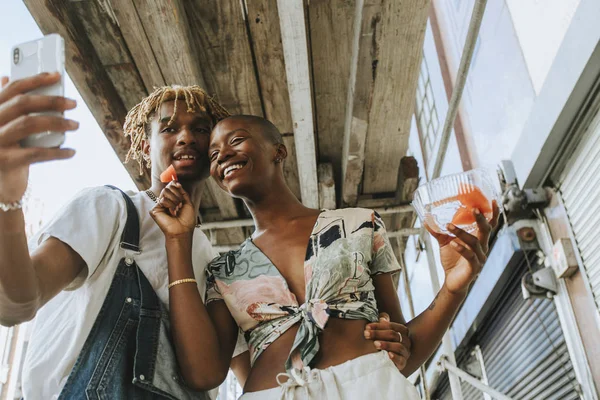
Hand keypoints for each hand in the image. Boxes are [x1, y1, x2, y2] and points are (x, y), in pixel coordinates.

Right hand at [0, 73, 77, 202]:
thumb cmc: (5, 150)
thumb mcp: (2, 125)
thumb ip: (5, 105)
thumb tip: (8, 78)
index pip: (12, 88)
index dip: (35, 80)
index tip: (56, 76)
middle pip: (22, 104)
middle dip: (51, 101)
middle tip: (73, 104)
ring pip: (29, 124)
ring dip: (57, 123)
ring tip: (75, 125)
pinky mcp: (5, 161)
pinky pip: (36, 153)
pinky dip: (57, 152)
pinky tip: (70, 151)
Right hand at [149, 182, 195, 238]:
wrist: (183, 230)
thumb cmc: (186, 220)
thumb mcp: (188, 203)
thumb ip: (182, 192)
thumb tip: (176, 182)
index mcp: (172, 199)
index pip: (171, 186)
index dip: (175, 185)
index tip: (179, 186)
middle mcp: (165, 201)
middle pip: (168, 187)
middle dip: (177, 195)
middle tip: (179, 205)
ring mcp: (159, 205)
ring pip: (165, 191)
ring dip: (174, 200)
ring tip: (176, 210)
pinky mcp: (154, 210)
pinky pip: (162, 200)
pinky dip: (169, 205)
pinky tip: (171, 213)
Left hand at [364, 312, 410, 370]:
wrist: (384, 363)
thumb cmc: (382, 343)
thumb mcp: (382, 333)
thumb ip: (383, 324)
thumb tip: (382, 317)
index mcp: (402, 332)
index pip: (393, 326)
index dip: (379, 325)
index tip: (367, 327)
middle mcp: (406, 342)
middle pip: (394, 335)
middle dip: (378, 333)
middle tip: (366, 334)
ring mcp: (405, 353)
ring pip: (399, 346)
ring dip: (386, 344)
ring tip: (375, 344)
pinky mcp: (402, 364)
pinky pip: (401, 360)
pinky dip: (395, 357)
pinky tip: (388, 355)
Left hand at [425, 201, 499, 294]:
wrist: (451, 281)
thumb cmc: (452, 260)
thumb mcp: (445, 242)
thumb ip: (438, 231)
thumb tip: (427, 219)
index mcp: (479, 239)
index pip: (490, 225)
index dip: (493, 213)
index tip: (493, 200)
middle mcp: (483, 247)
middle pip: (486, 230)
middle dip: (481, 218)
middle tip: (473, 208)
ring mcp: (480, 257)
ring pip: (474, 242)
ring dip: (461, 233)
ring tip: (449, 226)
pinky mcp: (474, 267)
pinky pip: (470, 256)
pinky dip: (461, 249)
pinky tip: (453, 244)